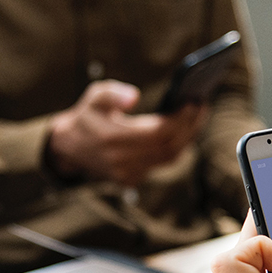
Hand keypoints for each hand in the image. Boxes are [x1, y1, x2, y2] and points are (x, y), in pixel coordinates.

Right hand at [47, 80, 207, 184]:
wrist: (69, 148)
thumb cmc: (87, 116)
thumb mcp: (93, 97)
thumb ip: (112, 93)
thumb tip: (134, 96)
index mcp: (111, 139)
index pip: (157, 133)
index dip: (179, 119)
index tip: (193, 103)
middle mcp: (121, 160)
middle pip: (168, 146)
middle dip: (189, 126)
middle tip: (201, 106)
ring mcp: (127, 173)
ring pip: (169, 158)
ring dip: (187, 137)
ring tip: (198, 117)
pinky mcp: (132, 179)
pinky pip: (163, 163)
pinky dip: (177, 146)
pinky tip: (186, 129)